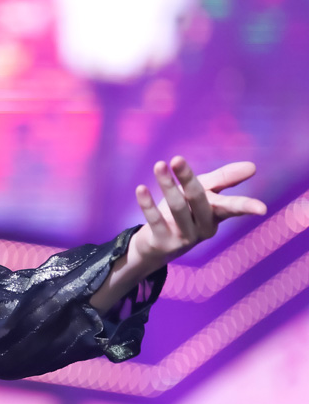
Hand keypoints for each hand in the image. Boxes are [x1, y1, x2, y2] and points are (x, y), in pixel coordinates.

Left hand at [132, 157, 265, 267]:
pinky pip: (155, 221)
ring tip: (158, 165)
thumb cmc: (184, 213)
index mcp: (216, 215)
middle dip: (188, 179)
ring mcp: (183, 238)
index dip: (247, 208)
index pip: (233, 208)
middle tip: (176, 158)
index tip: (262, 209)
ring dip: (167, 185)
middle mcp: (203, 229)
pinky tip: (140, 189)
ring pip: (177, 208)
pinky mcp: (162, 244)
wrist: (154, 246)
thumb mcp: (204, 193)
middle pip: (199, 200)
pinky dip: (147, 204)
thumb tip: (253, 167)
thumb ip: (225, 179)